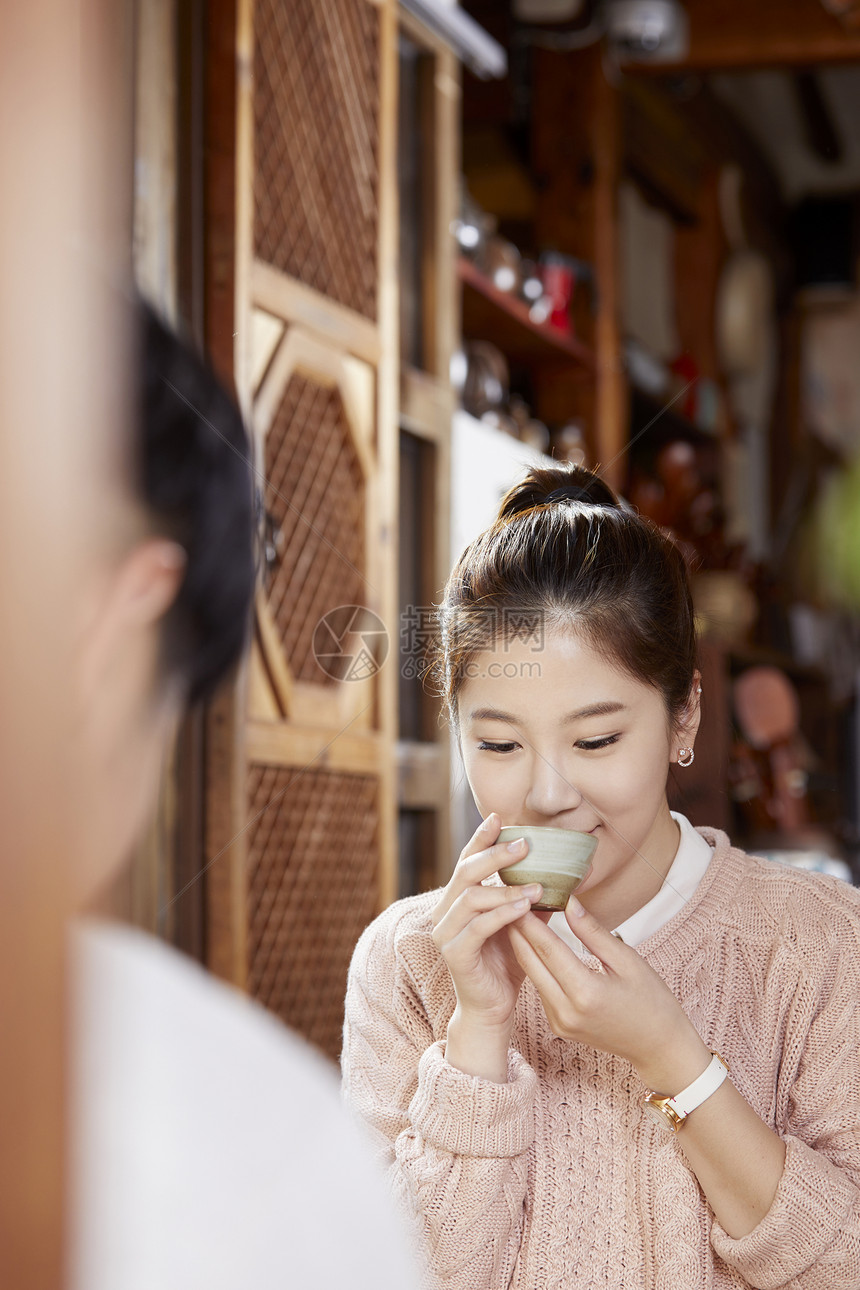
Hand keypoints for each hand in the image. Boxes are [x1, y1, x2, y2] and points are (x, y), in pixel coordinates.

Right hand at [432, 814, 544, 1031]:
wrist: (493, 1008)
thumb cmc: (507, 963)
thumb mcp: (524, 924)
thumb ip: (536, 898)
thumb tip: (572, 872)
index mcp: (459, 900)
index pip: (467, 860)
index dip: (481, 838)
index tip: (499, 817)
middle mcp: (445, 912)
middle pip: (465, 871)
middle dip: (494, 854)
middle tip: (524, 844)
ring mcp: (446, 933)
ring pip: (471, 897)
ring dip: (505, 888)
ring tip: (535, 885)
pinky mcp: (454, 953)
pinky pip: (477, 927)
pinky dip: (502, 913)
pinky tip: (523, 908)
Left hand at [508, 899, 709, 1092]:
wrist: (659, 1048)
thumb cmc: (651, 1000)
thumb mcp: (628, 960)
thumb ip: (593, 932)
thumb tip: (569, 902)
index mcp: (585, 992)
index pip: (547, 948)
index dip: (529, 920)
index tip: (519, 895)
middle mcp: (565, 1011)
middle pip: (530, 962)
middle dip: (517, 930)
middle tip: (508, 901)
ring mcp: (559, 1022)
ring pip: (532, 975)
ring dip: (523, 946)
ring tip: (518, 916)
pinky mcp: (558, 1027)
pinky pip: (541, 989)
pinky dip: (535, 966)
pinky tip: (533, 945)